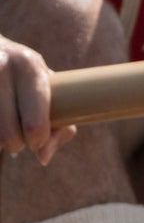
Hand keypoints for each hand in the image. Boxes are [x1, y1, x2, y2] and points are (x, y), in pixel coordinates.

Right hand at [0, 36, 73, 164]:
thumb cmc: (23, 74)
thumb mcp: (45, 86)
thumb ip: (59, 122)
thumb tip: (43, 157)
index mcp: (28, 65)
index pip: (34, 122)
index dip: (37, 140)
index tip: (36, 141)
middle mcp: (0, 67)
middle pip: (8, 135)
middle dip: (15, 144)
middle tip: (17, 139)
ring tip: (5, 126)